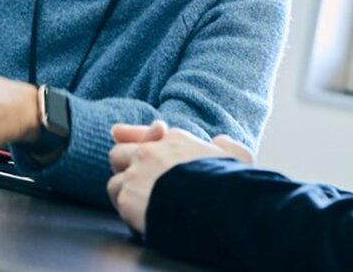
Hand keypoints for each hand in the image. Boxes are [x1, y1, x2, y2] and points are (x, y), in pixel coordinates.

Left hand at [107, 126, 252, 234]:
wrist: (217, 206)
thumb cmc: (230, 184)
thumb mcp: (238, 157)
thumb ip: (226, 145)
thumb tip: (219, 140)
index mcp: (175, 139)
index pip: (147, 133)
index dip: (138, 139)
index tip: (126, 138)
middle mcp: (150, 152)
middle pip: (119, 153)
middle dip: (125, 166)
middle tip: (136, 181)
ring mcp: (136, 174)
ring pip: (115, 180)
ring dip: (124, 192)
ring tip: (139, 205)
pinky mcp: (128, 198)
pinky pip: (118, 202)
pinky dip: (126, 211)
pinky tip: (141, 218)